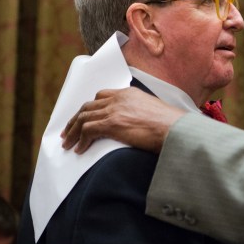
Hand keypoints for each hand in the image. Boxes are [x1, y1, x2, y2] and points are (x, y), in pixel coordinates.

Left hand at [60, 87, 185, 153]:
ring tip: (68, 143)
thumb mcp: (153, 111)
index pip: (101, 96)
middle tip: (68, 131)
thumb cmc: (171, 125)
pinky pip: (88, 130)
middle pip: (88, 106)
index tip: (83, 117)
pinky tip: (79, 149)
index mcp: (129, 93)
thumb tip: (134, 125)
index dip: (89, 108)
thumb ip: (139, 112)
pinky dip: (81, 140)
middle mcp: (119, 99)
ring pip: (84, 118)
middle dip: (75, 119)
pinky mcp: (113, 123)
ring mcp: (115, 110)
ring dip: (73, 131)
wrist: (176, 128)